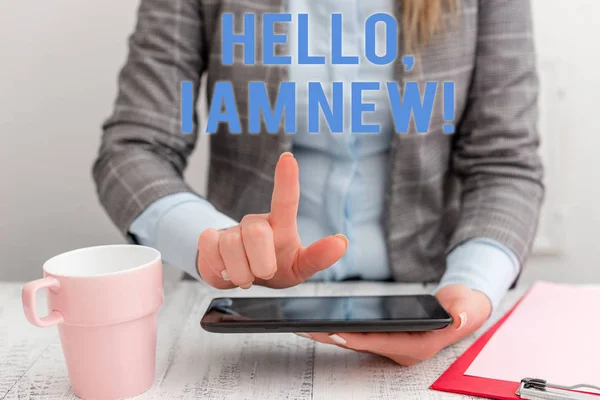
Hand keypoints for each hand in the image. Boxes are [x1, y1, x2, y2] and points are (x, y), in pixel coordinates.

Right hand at [197, 152, 347, 288]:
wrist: (242, 280)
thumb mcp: (300, 267)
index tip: (288, 158)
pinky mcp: (209, 237)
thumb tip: (342, 242)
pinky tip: (224, 268)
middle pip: (257, 233)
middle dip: (261, 263)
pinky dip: (219, 267)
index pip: (285, 199)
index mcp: (281, 225)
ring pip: (231, 246)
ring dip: (240, 272)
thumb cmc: (277, 269)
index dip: (286, 179)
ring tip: (245, 275)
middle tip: (264, 273)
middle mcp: (257, 222)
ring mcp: (232, 229)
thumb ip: (318, 257)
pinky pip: (210, 248)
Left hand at [305, 284, 491, 365]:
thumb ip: (465, 313)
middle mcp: (402, 351)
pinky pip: (360, 335)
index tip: (334, 331)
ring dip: (333, 334)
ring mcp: (394, 345)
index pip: (382, 343)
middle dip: (335, 337)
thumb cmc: (464, 308)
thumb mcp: (468, 307)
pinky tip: (323, 320)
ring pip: (358, 341)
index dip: (358, 338)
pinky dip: (342, 329)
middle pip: (363, 344)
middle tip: (307, 328)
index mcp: (419, 346)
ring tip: (306, 324)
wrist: (463, 309)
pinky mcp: (387, 337)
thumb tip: (458, 318)